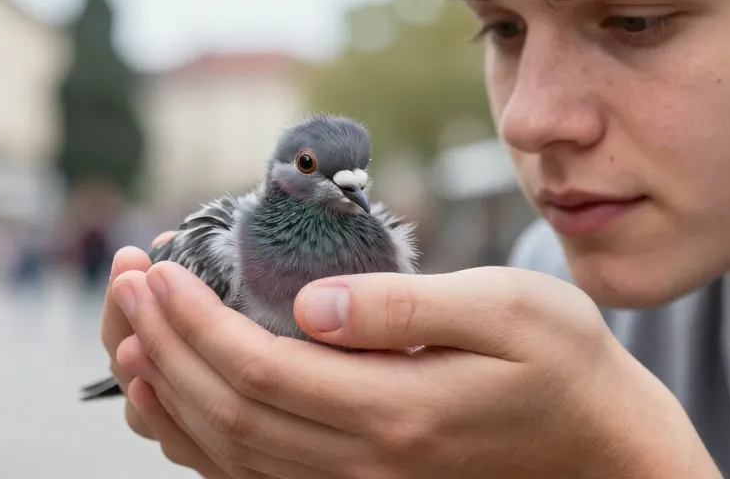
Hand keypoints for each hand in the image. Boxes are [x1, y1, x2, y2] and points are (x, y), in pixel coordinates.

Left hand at [113, 264, 721, 478]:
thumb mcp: (505, 308)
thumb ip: (404, 307)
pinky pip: (252, 477)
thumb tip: (308, 304)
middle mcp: (364, 463)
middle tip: (128, 281)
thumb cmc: (564, 365)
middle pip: (228, 411)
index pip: (260, 369)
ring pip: (228, 454)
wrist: (601, 450)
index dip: (195, 321)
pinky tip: (170, 401)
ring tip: (130, 333)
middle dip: (163, 344)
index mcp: (396, 409)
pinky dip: (196, 441)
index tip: (159, 270)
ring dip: (168, 392)